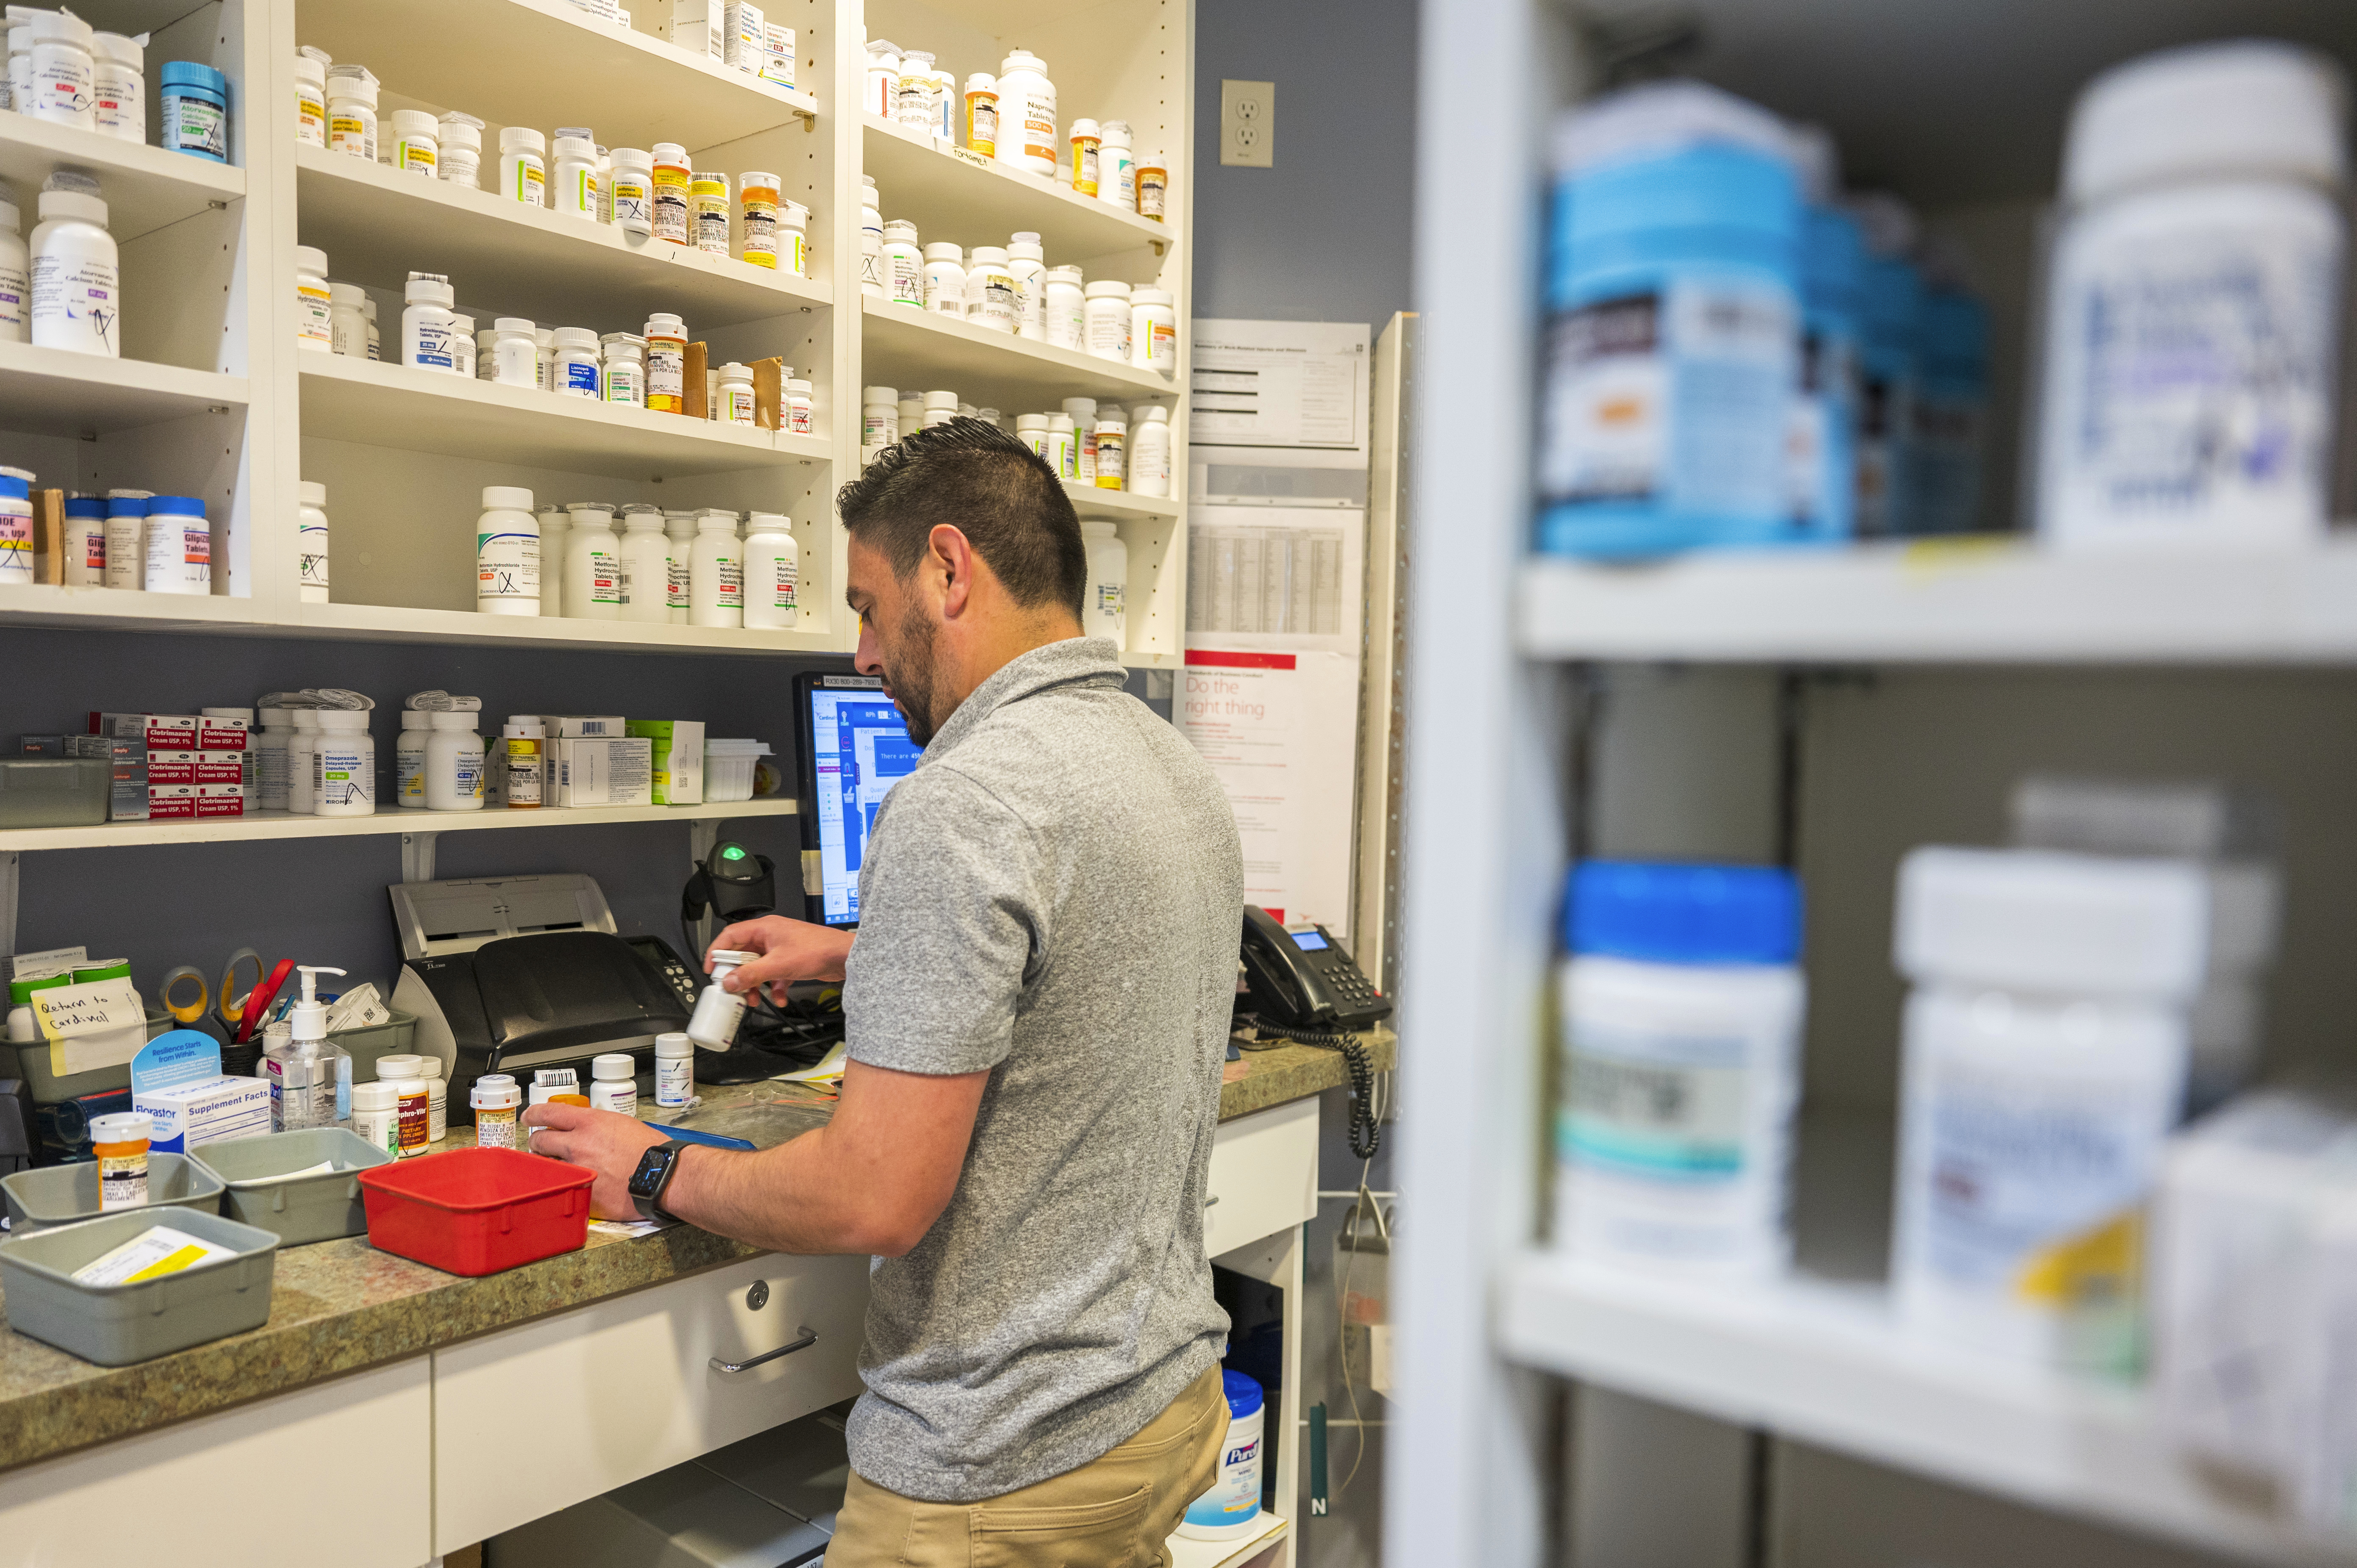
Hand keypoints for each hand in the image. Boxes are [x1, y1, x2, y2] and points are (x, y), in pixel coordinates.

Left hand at [522, 1102, 667, 1220]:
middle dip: (538, 1142)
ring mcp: (578, 1170)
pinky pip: (564, 1186)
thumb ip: (597, 1124)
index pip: (549, 1113)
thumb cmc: (650, 1149)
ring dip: (549, 1164)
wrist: (663, 1175)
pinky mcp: (582, 1192)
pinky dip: (567, 1184)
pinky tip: (576, 1184)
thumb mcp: (622, 1124)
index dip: (534, 1114)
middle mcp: (578, 1145)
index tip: (529, 1116)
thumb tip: (584, 1128)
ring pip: (546, 1165)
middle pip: (540, 1140)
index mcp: (589, 1123)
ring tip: (558, 1166)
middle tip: (541, 1144)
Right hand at [708, 914, 853, 1003]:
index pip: (730, 936)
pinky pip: (773, 975)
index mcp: (764, 928)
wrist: (845, 957)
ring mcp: (781, 948)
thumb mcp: (778, 965)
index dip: (717, 952)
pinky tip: (779, 997)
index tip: (711, 970)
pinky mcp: (791, 961)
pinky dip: (773, 987)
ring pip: (758, 967)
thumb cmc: (819, 949)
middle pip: (743, 955)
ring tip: (753, 999)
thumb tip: (730, 981)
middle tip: (733, 989)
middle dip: (738, 975)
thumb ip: (751, 974)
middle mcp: (771, 936)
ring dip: (754, 984)